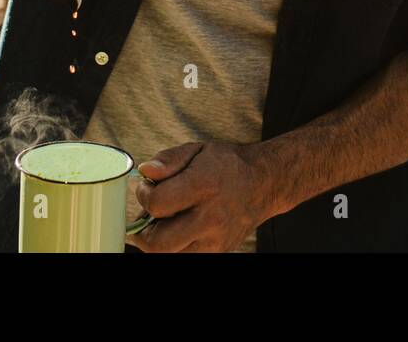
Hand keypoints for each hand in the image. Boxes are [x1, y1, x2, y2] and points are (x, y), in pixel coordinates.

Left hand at [126, 141, 274, 252]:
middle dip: (142, 232)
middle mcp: (211, 217)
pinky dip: (175, 247)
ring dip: (158, 242)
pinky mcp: (220, 251)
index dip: (143, 195)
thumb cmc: (228, 164)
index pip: (157, 204)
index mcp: (203, 186)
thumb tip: (145, 172)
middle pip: (159, 243)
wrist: (265, 182)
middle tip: (144, 217)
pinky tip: (177, 230)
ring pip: (170, 255)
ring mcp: (216, 239)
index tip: (146, 188)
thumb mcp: (198, 150)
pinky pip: (186, 256)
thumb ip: (168, 159)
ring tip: (162, 223)